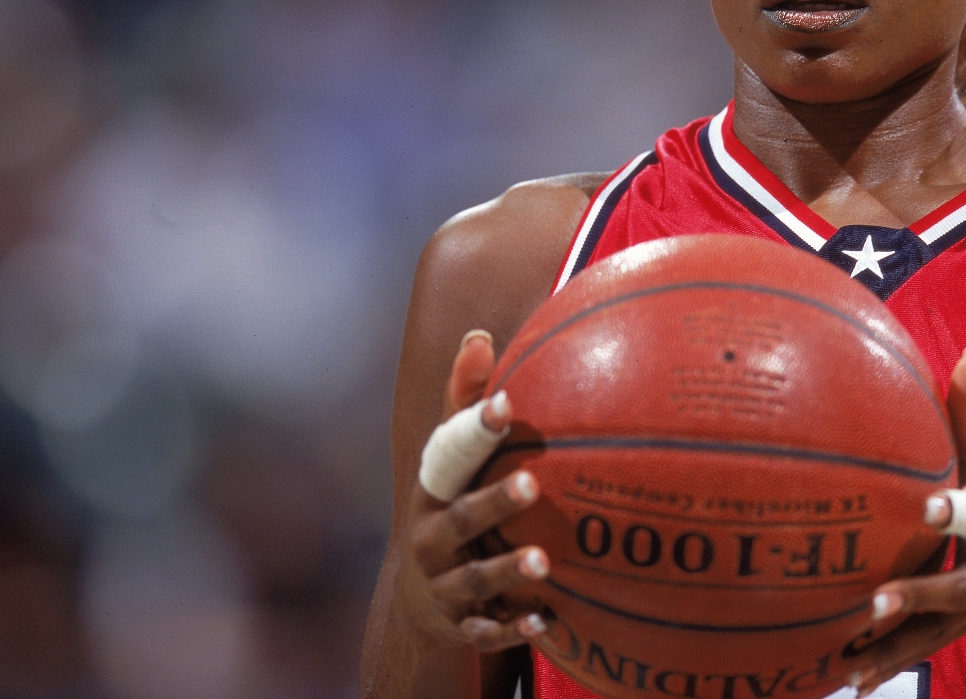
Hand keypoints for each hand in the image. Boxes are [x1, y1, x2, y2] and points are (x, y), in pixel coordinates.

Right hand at [398, 330, 551, 652]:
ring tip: (543, 563)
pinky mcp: (461, 625)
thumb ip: (466, 407)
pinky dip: (513, 627)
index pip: (451, 456)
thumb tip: (480, 335)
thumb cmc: (450, 508)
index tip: (508, 403)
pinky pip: (487, 630)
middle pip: (460, 518)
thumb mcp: (451, 465)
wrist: (419, 602)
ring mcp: (444, 585)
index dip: (476, 428)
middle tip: (532, 485)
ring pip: (475, 579)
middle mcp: (431, 537)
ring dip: (508, 570)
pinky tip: (547, 623)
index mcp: (434, 491)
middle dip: (493, 502)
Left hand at [849, 347, 965, 695]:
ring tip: (848, 667)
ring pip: (935, 632)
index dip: (954, 510)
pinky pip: (924, 647)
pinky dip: (889, 663)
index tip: (927, 508)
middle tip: (873, 604)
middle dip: (918, 596)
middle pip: (956, 588)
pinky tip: (847, 680)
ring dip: (894, 649)